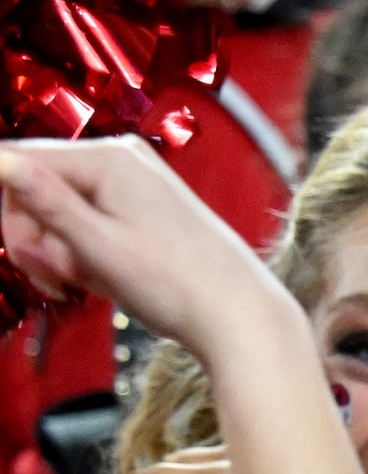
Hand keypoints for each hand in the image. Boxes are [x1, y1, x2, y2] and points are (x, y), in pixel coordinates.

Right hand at [0, 137, 297, 356]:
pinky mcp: (140, 209)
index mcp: (108, 158)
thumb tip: (2, 160)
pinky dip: (81, 254)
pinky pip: (86, 224)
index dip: (10, 215)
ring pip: (57, 210)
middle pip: (34, 187)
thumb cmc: (175, 285)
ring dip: (56, 252)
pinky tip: (98, 280)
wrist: (239, 315)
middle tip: (56, 282)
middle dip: (34, 238)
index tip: (24, 258)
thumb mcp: (96, 246)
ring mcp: (133, 183)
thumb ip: (45, 202)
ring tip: (83, 283)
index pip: (16, 163)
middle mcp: (121, 159)